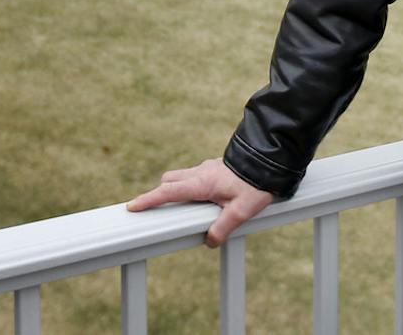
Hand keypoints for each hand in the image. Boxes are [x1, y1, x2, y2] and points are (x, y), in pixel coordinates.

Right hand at [127, 158, 276, 247]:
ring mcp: (206, 167)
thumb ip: (224, 227)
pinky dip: (190, 185)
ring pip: (180, 175)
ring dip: (175, 188)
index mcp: (201, 183)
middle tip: (154, 210)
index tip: (133, 206)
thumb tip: (210, 241)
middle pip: (169, 181)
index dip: (149, 199)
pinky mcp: (214, 167)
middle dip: (159, 193)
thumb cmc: (256, 184)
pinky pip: (193, 175)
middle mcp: (200, 172)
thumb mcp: (242, 210)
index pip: (168, 192)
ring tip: (181, 207)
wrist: (269, 160)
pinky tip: (204, 198)